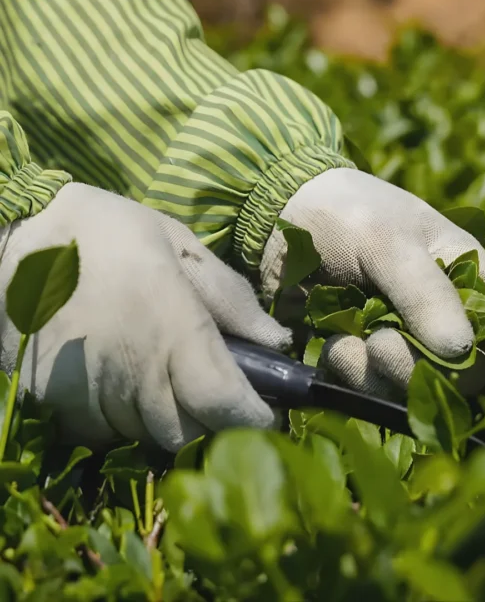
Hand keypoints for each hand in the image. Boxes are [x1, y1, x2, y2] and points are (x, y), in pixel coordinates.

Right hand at [0, 184, 290, 451]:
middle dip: (210, 416)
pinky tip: (116, 375)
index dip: (251, 417)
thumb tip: (277, 341)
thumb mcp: (179, 244)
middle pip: (188, 430)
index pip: (222, 401)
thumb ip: (229, 298)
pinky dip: (119, 415)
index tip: (266, 413)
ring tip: (157, 368)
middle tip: (210, 384)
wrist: (21, 236)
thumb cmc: (109, 232)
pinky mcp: (49, 401)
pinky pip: (101, 430)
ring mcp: (85, 391)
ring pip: (145, 434)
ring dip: (164, 414)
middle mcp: (129, 368)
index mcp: (169, 324)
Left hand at [262, 168, 484, 397]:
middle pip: (461, 373)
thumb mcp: (389, 240)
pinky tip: (336, 344)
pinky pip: (371, 385)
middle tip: (383, 344)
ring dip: (381, 372)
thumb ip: (424, 292)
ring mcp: (403, 337)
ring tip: (352, 341)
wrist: (281, 215)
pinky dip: (353, 371)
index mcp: (468, 277)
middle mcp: (442, 315)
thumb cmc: (348, 213)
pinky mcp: (364, 353)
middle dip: (423, 368)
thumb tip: (459, 349)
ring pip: (414, 386)